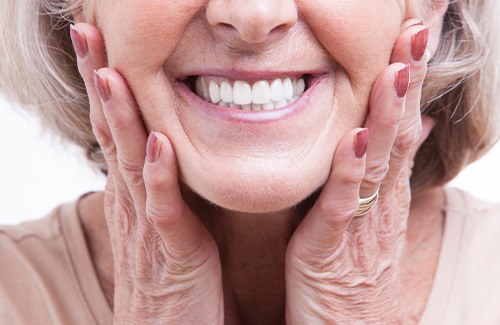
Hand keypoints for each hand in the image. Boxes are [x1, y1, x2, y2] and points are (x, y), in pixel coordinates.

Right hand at [70, 23, 223, 323]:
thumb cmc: (170, 275)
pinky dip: (159, 177)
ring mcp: (148, 227)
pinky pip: (164, 210)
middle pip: (111, 133)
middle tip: (88, 33)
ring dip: (120, 118)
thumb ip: (162, 185)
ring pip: (130, 163)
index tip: (101, 44)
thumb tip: (164, 148)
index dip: (106, 86)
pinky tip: (157, 145)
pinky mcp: (172, 253)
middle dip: (100, 83)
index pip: (114, 129)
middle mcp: (133, 203)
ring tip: (111, 73)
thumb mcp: (163, 221)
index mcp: (134, 193)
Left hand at [285, 21, 432, 322]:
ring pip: (379, 160)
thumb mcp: (375, 214)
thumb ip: (387, 170)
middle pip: (398, 131)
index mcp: (385, 190)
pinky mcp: (334, 246)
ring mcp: (362, 222)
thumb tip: (410, 128)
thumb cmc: (355, 269)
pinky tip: (356, 138)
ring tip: (397, 68)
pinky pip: (344, 204)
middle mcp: (381, 200)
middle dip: (408, 80)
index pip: (402, 123)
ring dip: (389, 113)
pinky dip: (351, 170)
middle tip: (419, 28)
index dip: (410, 78)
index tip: (416, 33)